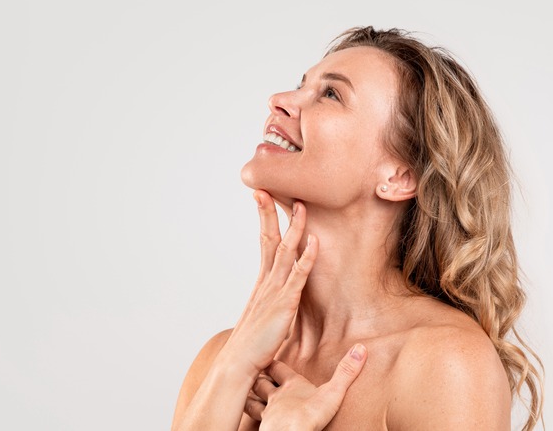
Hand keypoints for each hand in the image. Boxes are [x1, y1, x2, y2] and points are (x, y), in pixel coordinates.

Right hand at [217, 190, 318, 376]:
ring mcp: (275, 291)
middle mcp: (267, 282)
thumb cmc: (250, 347)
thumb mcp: (262, 319)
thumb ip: (269, 305)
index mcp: (262, 283)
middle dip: (270, 213)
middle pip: (269, 239)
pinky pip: (298, 275)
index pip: (263, 243)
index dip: (265, 219)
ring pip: (286, 251)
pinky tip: (314, 242)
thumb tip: (274, 301)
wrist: (238, 365)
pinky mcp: (285, 304)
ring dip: (295, 228)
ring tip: (301, 206)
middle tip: (268, 188)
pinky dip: (307, 257)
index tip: (263, 198)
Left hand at [244, 344, 367, 430]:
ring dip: (250, 396)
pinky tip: (251, 419)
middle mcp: (275, 397)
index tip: (268, 352)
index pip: (277, 367)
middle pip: (261, 382)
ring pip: (252, 401)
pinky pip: (252, 421)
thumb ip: (346, 371)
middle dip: (257, 377)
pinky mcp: (264, 429)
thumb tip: (361, 347)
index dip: (272, 361)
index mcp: (291, 385)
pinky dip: (249, 417)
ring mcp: (267, 414)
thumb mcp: (332, 392)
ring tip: (245, 393)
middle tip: (253, 371)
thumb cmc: (309, 414)